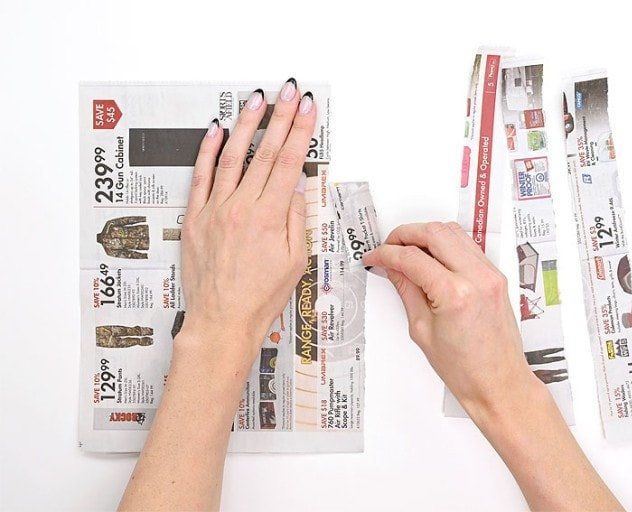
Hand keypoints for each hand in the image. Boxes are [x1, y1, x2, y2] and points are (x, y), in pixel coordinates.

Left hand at [180, 80, 316, 362]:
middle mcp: (241, 207)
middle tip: (289, 91)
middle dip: (280, 118)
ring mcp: (215, 210)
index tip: (308, 108)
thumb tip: (295, 188)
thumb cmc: (260, 297)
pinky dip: (207, 151)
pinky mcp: (195, 218)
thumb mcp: (294, 262)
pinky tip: (216, 130)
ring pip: (231, 157)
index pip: (289, 163)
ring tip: (257, 100)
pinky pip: (200, 177)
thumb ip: (295, 219)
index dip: (301, 132)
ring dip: (246, 125)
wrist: (222, 321)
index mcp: (269, 218)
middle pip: (264, 152)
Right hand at [363, 222, 540, 420]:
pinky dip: (446, 243)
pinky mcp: (496, 276)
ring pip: (453, 231)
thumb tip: (393, 268)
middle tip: (388, 247)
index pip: (412, 258)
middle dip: (405, 234)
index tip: (375, 256)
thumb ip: (406, 290)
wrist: (498, 383)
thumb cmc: (466, 369)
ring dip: (426, 234)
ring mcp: (490, 274)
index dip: (386, 253)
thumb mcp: (422, 330)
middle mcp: (477, 278)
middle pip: (434, 232)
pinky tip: (431, 256)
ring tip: (408, 250)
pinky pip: (467, 245)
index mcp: (455, 294)